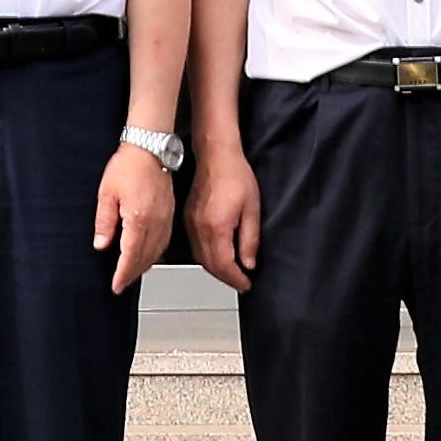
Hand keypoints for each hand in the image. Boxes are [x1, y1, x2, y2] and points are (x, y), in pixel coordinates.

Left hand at [91, 147, 177, 294]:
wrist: (150, 147)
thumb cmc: (129, 165)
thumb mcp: (107, 194)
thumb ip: (105, 222)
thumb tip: (101, 244)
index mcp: (138, 220)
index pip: (130, 256)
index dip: (122, 274)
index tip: (116, 285)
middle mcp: (155, 223)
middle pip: (145, 258)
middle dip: (133, 274)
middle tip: (122, 283)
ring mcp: (165, 219)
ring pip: (156, 252)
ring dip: (145, 265)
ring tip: (134, 273)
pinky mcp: (169, 213)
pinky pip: (164, 241)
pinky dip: (156, 253)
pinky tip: (150, 254)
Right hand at [188, 147, 263, 289]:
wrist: (216, 156)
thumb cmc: (235, 175)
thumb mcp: (252, 209)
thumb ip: (250, 240)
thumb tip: (248, 263)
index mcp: (216, 227)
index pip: (224, 266)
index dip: (237, 279)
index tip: (247, 284)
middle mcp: (199, 229)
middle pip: (210, 266)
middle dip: (226, 278)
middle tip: (241, 281)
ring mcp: (191, 224)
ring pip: (201, 258)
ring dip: (216, 269)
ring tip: (232, 272)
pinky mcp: (188, 219)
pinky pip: (195, 247)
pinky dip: (207, 257)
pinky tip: (218, 256)